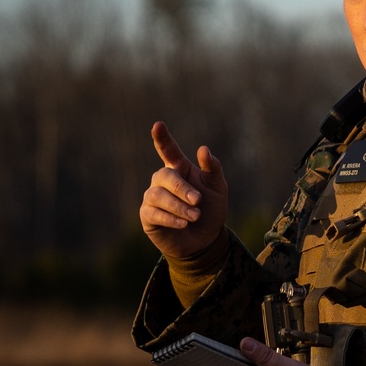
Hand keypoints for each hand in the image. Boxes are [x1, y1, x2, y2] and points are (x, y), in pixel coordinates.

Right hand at [139, 120, 228, 259]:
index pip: (169, 150)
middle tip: (198, 201)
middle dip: (182, 188)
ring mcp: (153, 197)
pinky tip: (183, 223)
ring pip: (158, 195)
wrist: (204, 240)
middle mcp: (163, 180)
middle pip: (166, 176)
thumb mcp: (218, 189)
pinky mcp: (148, 215)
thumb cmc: (210, 210)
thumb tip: (203, 149)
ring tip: (195, 215)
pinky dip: (171, 217)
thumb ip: (213, 169)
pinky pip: (154, 213)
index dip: (162, 138)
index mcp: (180, 168)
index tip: (158, 125)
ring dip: (179, 206)